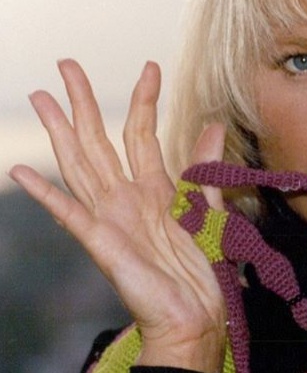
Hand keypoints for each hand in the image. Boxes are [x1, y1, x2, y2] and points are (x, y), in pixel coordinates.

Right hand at [9, 59, 227, 371]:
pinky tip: (22, 173)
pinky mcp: (102, 242)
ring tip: (42, 98)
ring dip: (61, 131)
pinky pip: (70, 214)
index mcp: (156, 188)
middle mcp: (127, 196)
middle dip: (83, 102)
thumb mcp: (211, 208)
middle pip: (99, 140)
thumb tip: (214, 123)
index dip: (144, 99)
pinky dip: (46, 194)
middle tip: (67, 65)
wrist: (198, 311)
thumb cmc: (203, 266)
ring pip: (81, 164)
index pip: (142, 132)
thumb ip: (206, 168)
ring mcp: (111, 217)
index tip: (150, 66)